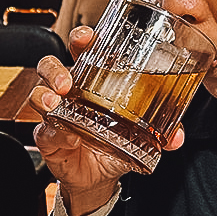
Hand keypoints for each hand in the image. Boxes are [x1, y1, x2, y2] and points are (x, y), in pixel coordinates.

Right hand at [31, 26, 185, 215]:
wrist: (98, 178)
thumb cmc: (114, 143)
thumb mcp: (140, 135)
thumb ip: (161, 132)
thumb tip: (177, 137)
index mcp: (91, 81)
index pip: (83, 51)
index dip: (81, 40)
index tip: (86, 37)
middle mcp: (70, 93)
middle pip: (50, 66)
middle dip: (54, 68)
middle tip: (66, 80)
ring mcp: (56, 114)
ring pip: (38, 93)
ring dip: (45, 95)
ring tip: (57, 102)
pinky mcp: (47, 137)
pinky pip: (43, 129)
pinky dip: (52, 130)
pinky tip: (65, 134)